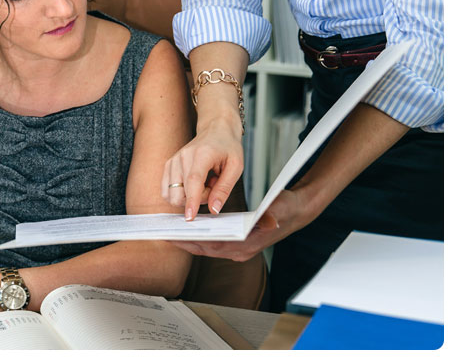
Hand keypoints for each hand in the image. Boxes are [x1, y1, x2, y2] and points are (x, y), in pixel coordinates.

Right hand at [161, 115, 243, 220]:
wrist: (216, 129)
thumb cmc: (228, 147)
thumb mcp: (236, 167)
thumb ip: (224, 189)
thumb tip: (214, 210)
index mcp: (202, 154)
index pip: (193, 180)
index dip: (192, 200)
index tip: (190, 217)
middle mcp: (183, 156)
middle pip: (181, 191)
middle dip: (197, 199)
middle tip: (211, 187)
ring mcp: (174, 160)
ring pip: (172, 193)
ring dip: (189, 196)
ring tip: (204, 183)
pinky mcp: (169, 165)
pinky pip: (167, 190)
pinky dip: (180, 193)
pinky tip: (193, 184)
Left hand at [169, 187, 313, 259]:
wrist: (295, 212)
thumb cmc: (285, 209)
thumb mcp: (278, 209)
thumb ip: (271, 216)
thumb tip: (269, 221)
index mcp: (247, 246)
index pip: (213, 246)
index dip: (192, 242)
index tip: (174, 236)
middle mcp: (240, 251)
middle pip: (205, 249)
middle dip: (184, 242)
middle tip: (163, 234)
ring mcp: (238, 250)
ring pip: (207, 247)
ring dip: (189, 240)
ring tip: (170, 230)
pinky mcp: (236, 244)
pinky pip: (212, 242)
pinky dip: (199, 236)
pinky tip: (188, 227)